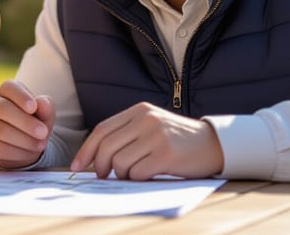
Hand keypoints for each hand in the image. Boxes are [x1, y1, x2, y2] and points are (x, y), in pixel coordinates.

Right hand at [0, 80, 55, 168]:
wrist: (21, 146)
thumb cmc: (33, 123)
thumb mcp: (44, 115)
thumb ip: (46, 108)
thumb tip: (42, 102)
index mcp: (6, 91)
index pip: (9, 87)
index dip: (21, 96)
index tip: (33, 107)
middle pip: (4, 109)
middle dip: (26, 122)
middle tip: (43, 132)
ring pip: (2, 130)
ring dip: (25, 140)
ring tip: (41, 144)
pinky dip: (18, 152)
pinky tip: (28, 152)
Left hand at [70, 101, 222, 180]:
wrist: (212, 143)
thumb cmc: (177, 139)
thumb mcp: (151, 125)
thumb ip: (127, 133)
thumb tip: (95, 157)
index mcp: (138, 110)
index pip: (102, 130)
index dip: (86, 150)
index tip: (77, 166)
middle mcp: (146, 120)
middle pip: (106, 147)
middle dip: (99, 167)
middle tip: (103, 176)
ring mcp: (156, 136)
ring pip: (119, 162)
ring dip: (121, 175)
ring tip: (133, 174)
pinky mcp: (166, 154)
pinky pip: (137, 173)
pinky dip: (137, 179)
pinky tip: (147, 175)